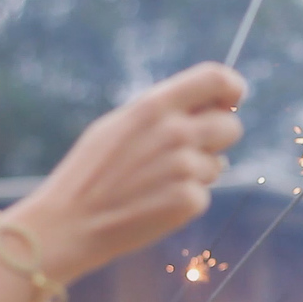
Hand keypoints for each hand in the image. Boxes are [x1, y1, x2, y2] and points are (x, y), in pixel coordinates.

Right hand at [7, 62, 245, 283]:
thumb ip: (164, 111)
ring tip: (155, 182)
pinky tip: (154, 204)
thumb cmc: (93, 171)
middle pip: (231, 126)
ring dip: (197, 173)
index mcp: (155, 105)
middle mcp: (175, 132)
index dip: (232, 88)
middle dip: (217, 138)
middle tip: (187, 151)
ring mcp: (185, 168)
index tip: (229, 102)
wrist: (70, 222)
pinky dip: (185, 201)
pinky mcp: (189, 201)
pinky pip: (203, 195)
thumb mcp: (120, 124)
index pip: (217, 79)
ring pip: (218, 165)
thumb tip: (213, 103)